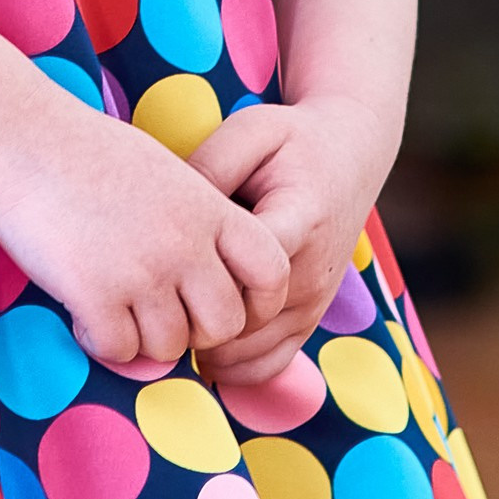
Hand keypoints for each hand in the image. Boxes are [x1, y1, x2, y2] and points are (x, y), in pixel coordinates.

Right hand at [0, 100, 289, 368]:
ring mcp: (143, 270)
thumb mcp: (164, 173)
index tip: (223, 304)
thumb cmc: (87, 151)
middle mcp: (185, 242)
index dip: (258, 302)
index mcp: (208, 206)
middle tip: (157, 312)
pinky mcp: (96, 295)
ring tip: (114, 304)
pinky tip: (83, 310)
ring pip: (170, 347)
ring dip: (142, 337)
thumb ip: (195, 224)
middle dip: (194, 330)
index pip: (272, 272)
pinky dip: (102, 340)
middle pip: (224, 325)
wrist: (23, 136)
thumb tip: (205, 282)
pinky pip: (120, 351)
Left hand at [184, 95, 392, 385]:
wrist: (349, 156)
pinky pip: (267, 366)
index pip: (249, 270)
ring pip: (250, 356)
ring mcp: (315, 303)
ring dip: (205, 347)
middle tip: (149, 299)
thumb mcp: (251, 132)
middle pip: (242, 324)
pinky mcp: (310, 320)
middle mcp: (312, 272)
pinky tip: (197, 337)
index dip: (200, 278)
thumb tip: (163, 215)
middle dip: (191, 318)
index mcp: (301, 220)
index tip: (161, 267)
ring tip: (168, 316)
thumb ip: (210, 168)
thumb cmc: (292, 141)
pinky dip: (228, 366)